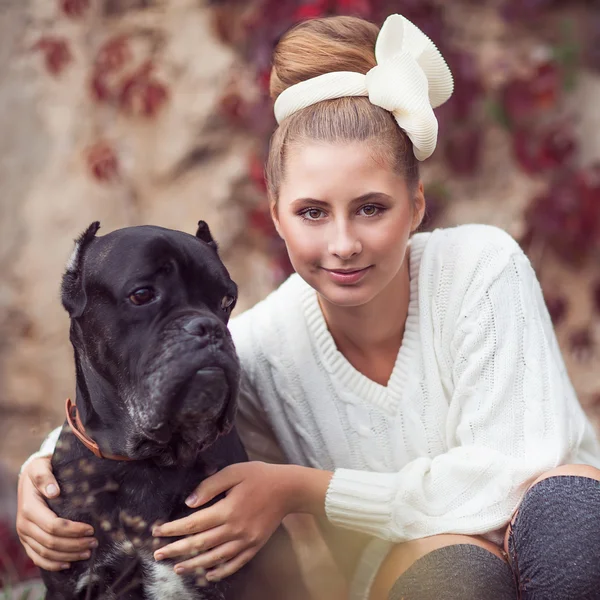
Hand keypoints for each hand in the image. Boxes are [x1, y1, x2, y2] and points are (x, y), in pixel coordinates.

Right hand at [16, 457, 97, 570]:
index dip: (73, 530)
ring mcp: (24, 535)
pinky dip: (52, 564)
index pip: (53, 526)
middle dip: (75, 545)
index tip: (91, 528)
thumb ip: (45, 477)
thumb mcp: (41, 467)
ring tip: (87, 552)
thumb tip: (53, 491)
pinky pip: (37, 558)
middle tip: (94, 542)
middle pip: (51, 542)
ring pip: (45, 553)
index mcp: (29, 508)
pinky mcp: (27, 541)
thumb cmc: (41, 470)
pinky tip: (68, 564)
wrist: (29, 477)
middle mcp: (24, 525)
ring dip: (68, 556)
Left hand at [152, 462, 295, 581]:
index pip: (193, 523)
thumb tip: (189, 503)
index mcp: (227, 510)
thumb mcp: (234, 472)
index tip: (157, 531)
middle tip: (157, 554)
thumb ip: (210, 485)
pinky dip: (220, 571)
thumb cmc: (260, 476)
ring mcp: (246, 541)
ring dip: (193, 564)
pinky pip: (235, 563)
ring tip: (176, 567)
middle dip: (176, 549)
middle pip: (199, 544)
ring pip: (214, 557)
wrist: (289, 488)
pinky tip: (208, 574)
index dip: (173, 529)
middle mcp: (235, 529)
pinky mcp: (255, 546)